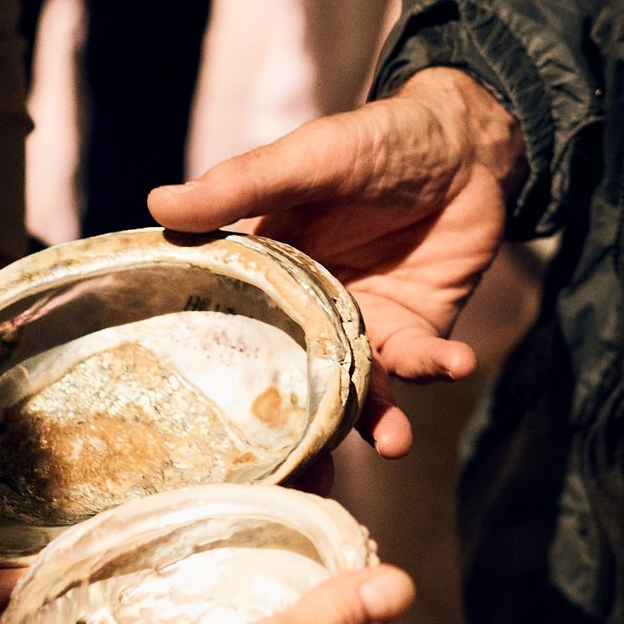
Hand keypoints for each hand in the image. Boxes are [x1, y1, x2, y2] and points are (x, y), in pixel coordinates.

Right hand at [147, 68, 523, 455]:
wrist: (464, 142)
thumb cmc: (376, 141)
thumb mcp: (305, 160)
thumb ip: (241, 187)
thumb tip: (159, 203)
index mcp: (266, 278)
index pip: (235, 339)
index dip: (225, 385)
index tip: (212, 434)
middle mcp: (308, 316)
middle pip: (296, 387)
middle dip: (303, 436)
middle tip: (304, 482)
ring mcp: (363, 329)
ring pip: (360, 392)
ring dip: (377, 422)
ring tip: (392, 443)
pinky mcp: (417, 331)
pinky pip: (421, 363)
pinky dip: (439, 369)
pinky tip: (458, 364)